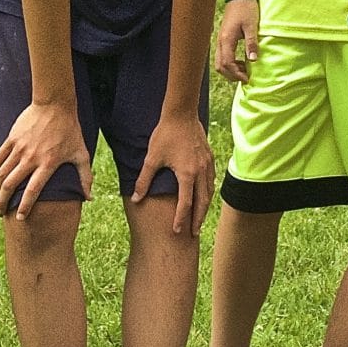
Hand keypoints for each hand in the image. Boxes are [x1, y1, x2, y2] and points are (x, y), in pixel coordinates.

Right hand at [0, 101, 89, 217]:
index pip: (33, 190)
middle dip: (3, 201)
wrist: (55, 105)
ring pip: (1, 173)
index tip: (20, 218)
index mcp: (48, 163)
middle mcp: (31, 158)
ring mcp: (19, 148)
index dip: (25, 206)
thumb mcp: (81, 154)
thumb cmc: (70, 131)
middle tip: (0, 212)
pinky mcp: (11, 139)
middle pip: (11, 185)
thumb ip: (85, 177)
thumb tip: (90, 198)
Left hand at [135, 110, 215, 232]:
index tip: (177, 231)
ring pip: (209, 191)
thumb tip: (136, 198)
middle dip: (198, 218)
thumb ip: (144, 180)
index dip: (181, 218)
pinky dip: (208, 192)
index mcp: (187, 174)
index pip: (186, 203)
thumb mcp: (151, 159)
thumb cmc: (165, 135)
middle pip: (202, 202)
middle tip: (193, 232)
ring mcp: (207, 164)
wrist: (182, 114)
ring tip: (200, 218)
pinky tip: (205, 196)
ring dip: (205, 207)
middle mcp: (201, 172)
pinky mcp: (209, 157)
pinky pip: (211, 180)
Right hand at [216, 0, 261, 84]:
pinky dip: (230, 62)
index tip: (247, 79)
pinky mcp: (223, 38)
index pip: (227, 63)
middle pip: (219, 66)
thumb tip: (253, 60)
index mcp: (226, 40)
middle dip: (231, 75)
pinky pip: (222, 55)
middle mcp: (220, 41)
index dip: (236, 74)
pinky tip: (243, 61)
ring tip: (245, 70)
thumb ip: (252, 43)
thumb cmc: (247, 9)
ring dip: (230, 69)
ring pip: (219, 61)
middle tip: (245, 78)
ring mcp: (220, 40)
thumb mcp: (252, 26)